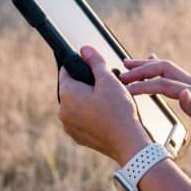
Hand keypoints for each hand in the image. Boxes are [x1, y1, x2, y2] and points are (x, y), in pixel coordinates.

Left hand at [58, 46, 152, 164]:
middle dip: (86, 84)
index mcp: (67, 94)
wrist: (127, 142)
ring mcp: (69, 126)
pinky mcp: (77, 136)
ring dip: (88, 100)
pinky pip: (80, 119)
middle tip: (106, 85)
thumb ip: (95, 62)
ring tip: (108, 101)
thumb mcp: (108, 80)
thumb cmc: (119, 111)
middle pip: (71, 88)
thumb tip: (85, 49)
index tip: (93, 68)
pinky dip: (90, 115)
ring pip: (76, 104)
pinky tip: (106, 115)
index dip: (81, 66)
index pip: (66, 71)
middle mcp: (63, 111)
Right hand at [119, 56, 190, 153]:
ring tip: (128, 64)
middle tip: (121, 73)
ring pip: (166, 69)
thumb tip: (182, 94)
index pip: (165, 84)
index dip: (144, 85)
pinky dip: (158, 67)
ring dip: (147, 66)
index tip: (126, 89)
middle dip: (141, 69)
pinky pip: (172, 74)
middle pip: (164, 69)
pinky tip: (151, 62)